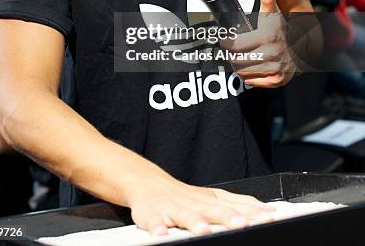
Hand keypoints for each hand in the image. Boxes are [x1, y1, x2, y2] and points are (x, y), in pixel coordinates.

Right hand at [129, 177, 275, 235]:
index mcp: (210, 200)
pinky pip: (154, 221)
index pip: (234, 205)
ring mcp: (173, 209)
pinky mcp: (152, 214)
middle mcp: (195, 204)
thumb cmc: (185, 196)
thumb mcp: (213, 197)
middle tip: (243, 224)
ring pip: (185, 216)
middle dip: (228, 217)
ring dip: (195, 222)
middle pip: (213, 210)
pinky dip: (158, 226)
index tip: (268, 217)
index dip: (251, 212)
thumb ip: (239, 203)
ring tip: (204, 230)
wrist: (147, 183)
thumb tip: (267, 209)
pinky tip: (162, 233)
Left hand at [222, 0, 294, 86]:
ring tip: (239, 56)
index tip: (225, 39)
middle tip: (229, 49)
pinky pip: (253, 82)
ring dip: (237, 65)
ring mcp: (276, 69)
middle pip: (237, 60)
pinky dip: (248, 76)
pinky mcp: (278, 80)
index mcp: (268, 36)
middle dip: (230, 55)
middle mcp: (273, 54)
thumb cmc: (279, 27)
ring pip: (243, 72)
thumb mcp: (272, 11)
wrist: (300, 47)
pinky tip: (250, 66)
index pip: (235, 46)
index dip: (226, 43)